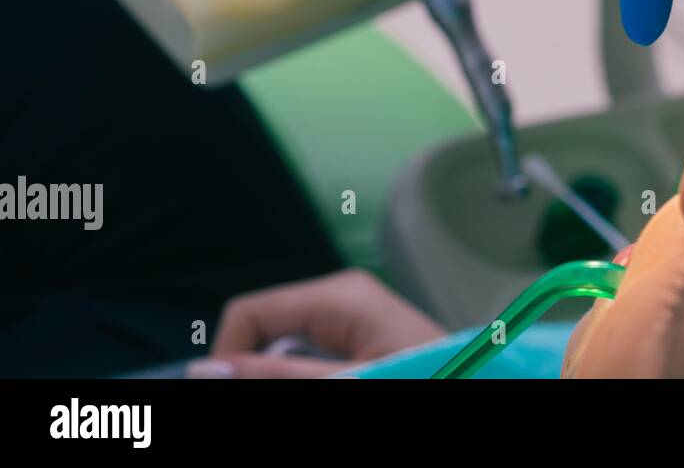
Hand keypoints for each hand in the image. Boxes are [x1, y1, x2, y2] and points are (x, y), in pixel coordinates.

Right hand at [188, 269, 445, 377]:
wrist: (477, 383)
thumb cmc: (426, 376)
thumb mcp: (346, 381)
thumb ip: (276, 376)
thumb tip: (203, 370)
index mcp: (339, 294)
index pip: (248, 312)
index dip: (228, 357)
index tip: (233, 392)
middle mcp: (343, 296)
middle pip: (265, 332)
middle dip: (260, 371)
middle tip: (296, 391)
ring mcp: (354, 317)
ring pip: (286, 351)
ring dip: (287, 376)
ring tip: (337, 383)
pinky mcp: (364, 339)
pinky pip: (314, 358)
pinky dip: (310, 376)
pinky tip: (342, 382)